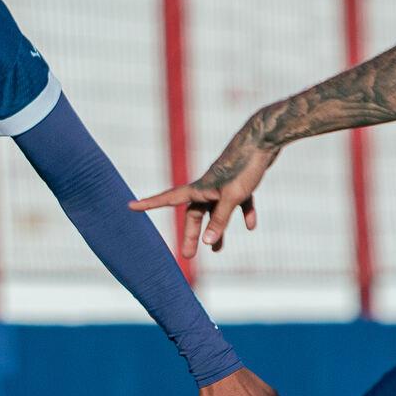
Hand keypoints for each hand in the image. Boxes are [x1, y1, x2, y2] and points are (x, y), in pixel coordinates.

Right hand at [131, 114, 277, 257]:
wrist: (265, 139)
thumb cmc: (246, 166)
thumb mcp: (232, 197)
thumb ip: (219, 220)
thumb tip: (206, 243)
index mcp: (200, 188)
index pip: (169, 199)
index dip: (149, 203)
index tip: (130, 206)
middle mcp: (208, 186)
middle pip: (195, 213)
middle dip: (191, 234)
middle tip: (187, 256)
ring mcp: (224, 184)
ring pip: (216, 210)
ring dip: (216, 229)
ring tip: (217, 251)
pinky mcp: (241, 181)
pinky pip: (239, 201)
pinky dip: (244, 213)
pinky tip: (251, 225)